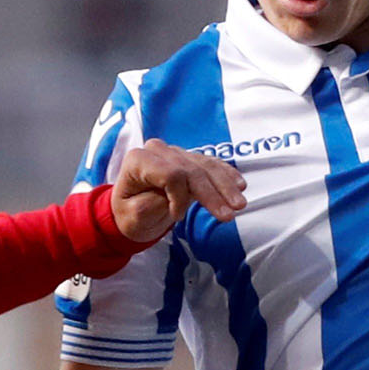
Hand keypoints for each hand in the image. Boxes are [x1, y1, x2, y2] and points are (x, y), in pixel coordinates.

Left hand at [108, 142, 246, 244]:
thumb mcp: (132, 217)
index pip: (170, 173)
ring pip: (205, 166)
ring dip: (225, 186)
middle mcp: (157, 151)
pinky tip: (240, 185)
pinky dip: (225, 175)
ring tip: (240, 205)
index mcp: (138, 160)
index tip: (176, 218)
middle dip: (212, 193)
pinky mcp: (188, 160)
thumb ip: (151, 204)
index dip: (179, 197)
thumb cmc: (128, 215)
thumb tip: (177, 198)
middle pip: (191, 170)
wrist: (131, 212)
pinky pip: (210, 164)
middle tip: (230, 215)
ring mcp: (174, 153)